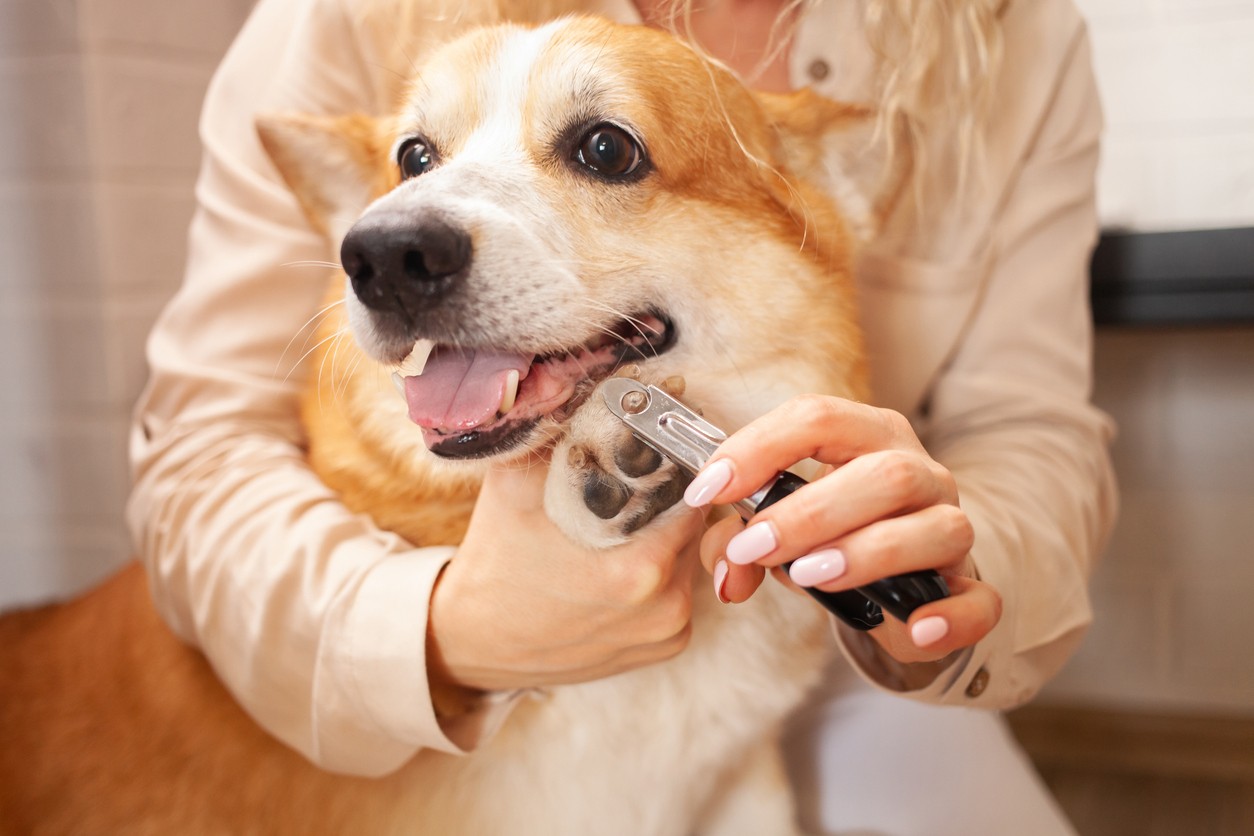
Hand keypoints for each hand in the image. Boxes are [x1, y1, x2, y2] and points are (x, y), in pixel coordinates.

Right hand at [428, 453, 704, 694]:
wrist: (473, 642)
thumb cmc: (495, 558)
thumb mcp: (515, 483)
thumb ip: (562, 428)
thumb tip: (607, 378)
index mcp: (642, 569)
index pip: (693, 489)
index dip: (679, 455)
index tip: (659, 437)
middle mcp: (668, 608)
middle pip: (698, 521)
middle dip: (671, 491)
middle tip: (636, 473)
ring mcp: (669, 632)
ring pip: (691, 554)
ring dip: (668, 529)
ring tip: (624, 516)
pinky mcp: (666, 647)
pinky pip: (680, 588)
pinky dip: (661, 568)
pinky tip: (622, 557)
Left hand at [686, 395, 1000, 664]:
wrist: (897, 583)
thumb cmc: (834, 537)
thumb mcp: (778, 529)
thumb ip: (740, 540)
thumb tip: (727, 567)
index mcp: (867, 437)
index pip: (817, 417)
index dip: (758, 448)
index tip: (709, 489)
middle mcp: (918, 472)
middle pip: (884, 472)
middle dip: (809, 511)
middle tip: (754, 546)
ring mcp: (950, 526)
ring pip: (935, 526)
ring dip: (866, 552)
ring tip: (807, 575)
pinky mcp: (968, 587)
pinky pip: (978, 600)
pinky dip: (948, 616)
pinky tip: (914, 625)